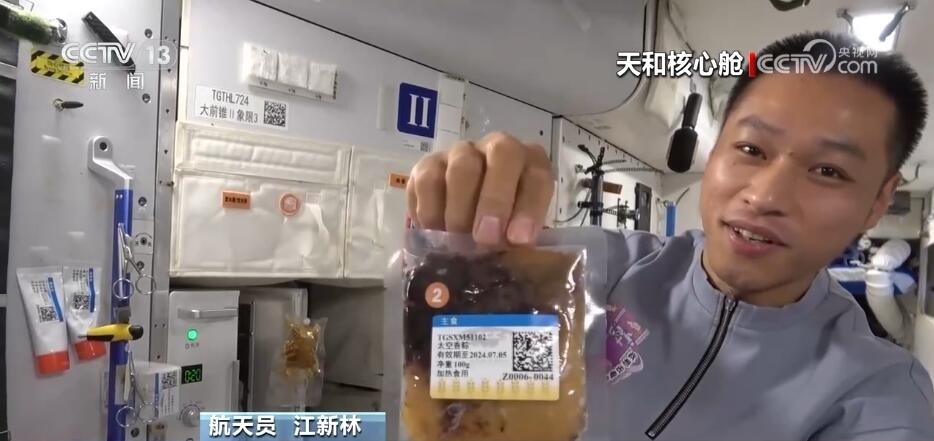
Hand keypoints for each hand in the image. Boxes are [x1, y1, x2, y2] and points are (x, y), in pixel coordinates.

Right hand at [406, 131, 553, 244]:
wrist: (466, 223)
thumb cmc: (502, 230)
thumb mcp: (518, 235)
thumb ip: (519, 241)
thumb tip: (514, 259)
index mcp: (531, 164)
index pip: (537, 175)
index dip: (529, 207)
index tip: (519, 240)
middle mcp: (498, 148)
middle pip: (501, 156)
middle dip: (494, 201)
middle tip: (485, 239)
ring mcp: (462, 153)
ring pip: (462, 167)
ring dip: (460, 209)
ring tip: (457, 243)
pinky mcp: (428, 164)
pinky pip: (427, 180)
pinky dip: (430, 211)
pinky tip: (435, 234)